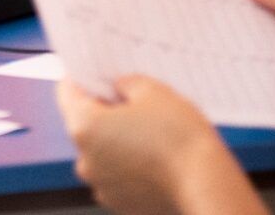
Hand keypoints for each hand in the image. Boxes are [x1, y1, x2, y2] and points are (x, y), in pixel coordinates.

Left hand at [56, 77, 260, 213]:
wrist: (207, 185)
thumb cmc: (181, 139)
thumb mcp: (153, 91)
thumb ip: (126, 83)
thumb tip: (119, 87)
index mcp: (84, 127)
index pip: (67, 92)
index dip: (82, 78)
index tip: (94, 73)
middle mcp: (84, 159)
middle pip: (85, 124)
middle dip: (106, 110)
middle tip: (134, 100)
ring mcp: (101, 185)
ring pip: (102, 151)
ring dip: (118, 139)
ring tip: (152, 131)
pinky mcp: (120, 203)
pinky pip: (117, 175)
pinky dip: (129, 164)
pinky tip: (155, 156)